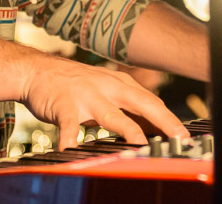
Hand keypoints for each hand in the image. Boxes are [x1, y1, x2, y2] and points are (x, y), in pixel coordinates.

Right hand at [20, 54, 188, 148]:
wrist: (37, 70)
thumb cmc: (73, 83)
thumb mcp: (104, 88)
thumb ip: (125, 105)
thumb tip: (153, 125)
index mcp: (119, 83)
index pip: (151, 101)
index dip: (169, 118)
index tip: (184, 135)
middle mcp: (107, 87)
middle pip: (142, 103)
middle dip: (163, 120)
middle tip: (179, 137)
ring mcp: (86, 95)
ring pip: (112, 114)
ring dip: (128, 129)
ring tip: (141, 144)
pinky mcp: (64, 105)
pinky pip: (69, 126)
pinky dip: (71, 140)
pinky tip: (73, 152)